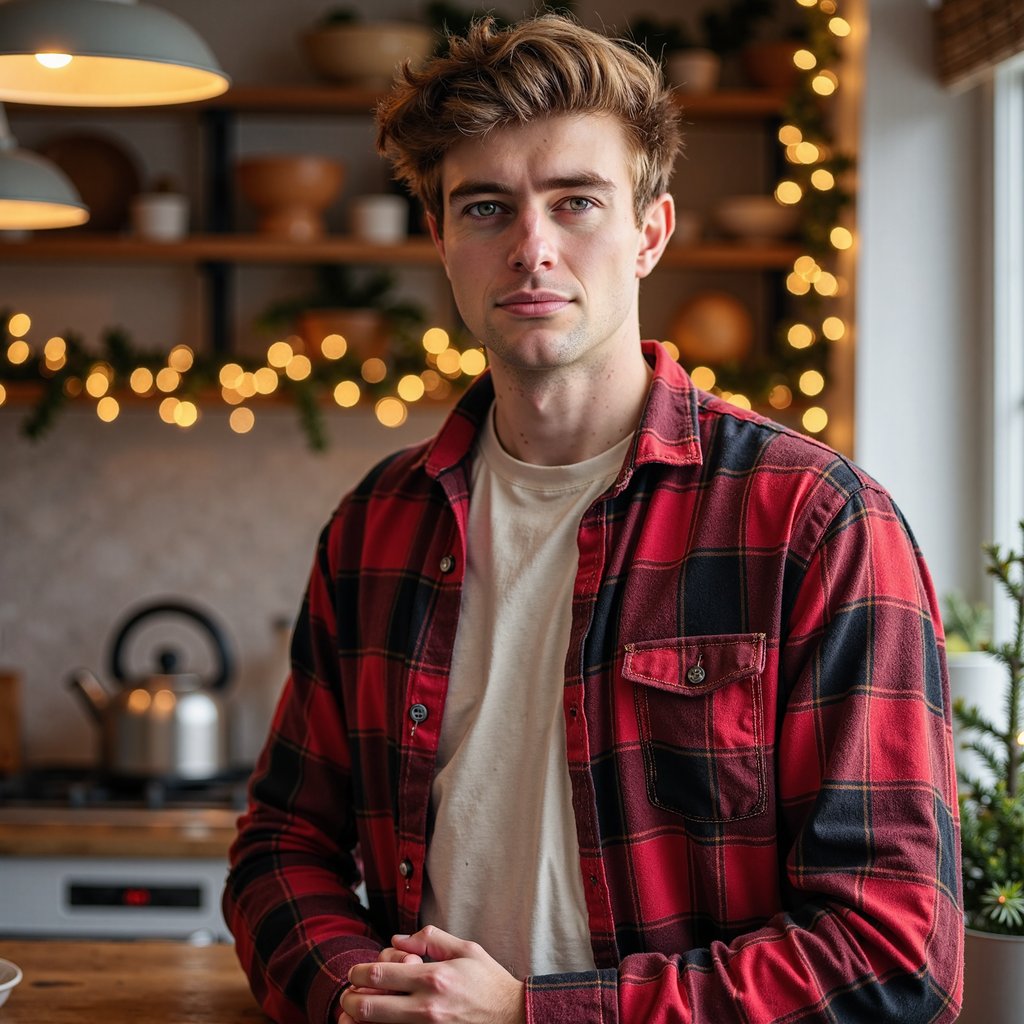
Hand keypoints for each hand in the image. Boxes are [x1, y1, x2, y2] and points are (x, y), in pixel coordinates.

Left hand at [339, 925, 524, 1023]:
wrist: (514, 1018)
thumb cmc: (489, 983)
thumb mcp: (465, 949)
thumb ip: (429, 939)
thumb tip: (396, 940)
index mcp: (433, 978)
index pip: (379, 976)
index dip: (358, 973)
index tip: (355, 973)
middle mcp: (426, 1008)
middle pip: (368, 1008)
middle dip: (350, 1000)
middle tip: (348, 995)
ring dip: (359, 1022)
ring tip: (355, 1014)